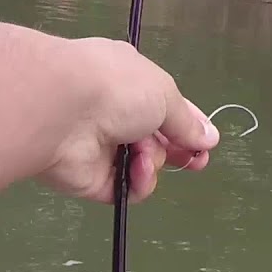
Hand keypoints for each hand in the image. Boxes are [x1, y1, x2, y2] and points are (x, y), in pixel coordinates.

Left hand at [40, 38, 219, 203]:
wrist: (62, 110)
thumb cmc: (118, 88)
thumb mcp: (166, 95)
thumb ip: (187, 122)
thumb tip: (209, 138)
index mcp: (131, 82)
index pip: (165, 107)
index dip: (188, 125)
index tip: (206, 141)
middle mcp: (114, 113)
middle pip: (157, 139)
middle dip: (179, 150)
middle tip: (195, 161)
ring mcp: (101, 147)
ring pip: (145, 164)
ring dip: (154, 161)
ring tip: (145, 155)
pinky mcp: (91, 179)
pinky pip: (127, 188)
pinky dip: (138, 183)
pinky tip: (136, 171)